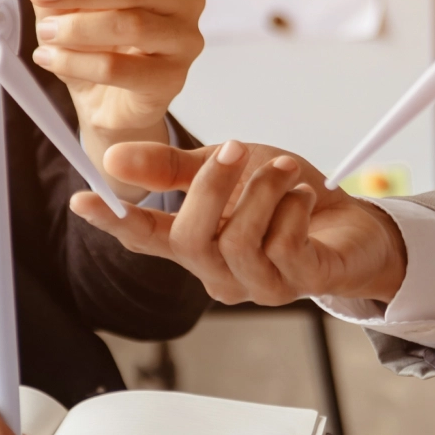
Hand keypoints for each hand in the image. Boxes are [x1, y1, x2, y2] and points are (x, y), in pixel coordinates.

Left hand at [30, 0, 204, 202]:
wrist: (108, 101)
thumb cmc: (97, 45)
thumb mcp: (69, 4)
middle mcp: (182, 1)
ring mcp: (184, 41)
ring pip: (131, 25)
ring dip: (77, 28)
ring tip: (46, 34)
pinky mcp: (172, 79)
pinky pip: (120, 68)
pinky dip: (79, 62)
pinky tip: (54, 60)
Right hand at [70, 139, 408, 305]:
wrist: (351, 223)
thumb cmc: (284, 198)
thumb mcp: (227, 169)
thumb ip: (172, 167)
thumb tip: (112, 156)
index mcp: (194, 244)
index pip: (142, 238)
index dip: (112, 220)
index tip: (83, 197)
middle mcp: (217, 273)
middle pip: (190, 239)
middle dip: (211, 187)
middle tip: (236, 149)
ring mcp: (256, 285)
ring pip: (239, 241)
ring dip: (263, 192)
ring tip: (284, 168)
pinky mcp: (296, 284)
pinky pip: (283, 246)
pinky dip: (294, 209)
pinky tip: (305, 197)